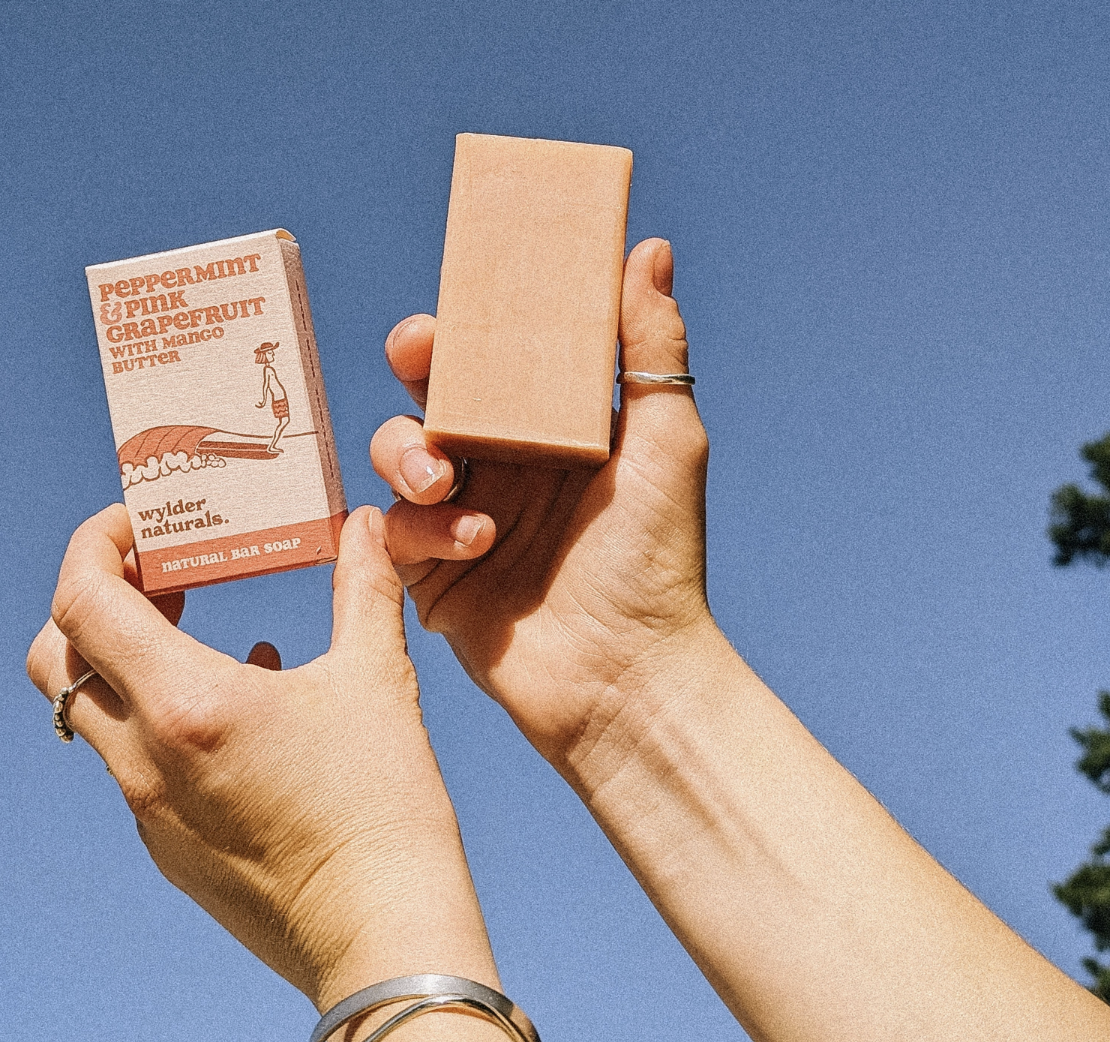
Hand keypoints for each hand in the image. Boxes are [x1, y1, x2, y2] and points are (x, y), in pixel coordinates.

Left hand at [26, 505, 496, 1008]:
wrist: (383, 931)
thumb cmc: (384, 806)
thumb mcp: (377, 681)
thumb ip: (366, 588)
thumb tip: (371, 524)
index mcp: (187, 705)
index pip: (83, 601)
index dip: (94, 545)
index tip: (138, 524)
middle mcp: (144, 760)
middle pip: (56, 657)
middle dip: (94, 600)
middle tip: (165, 576)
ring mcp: (148, 814)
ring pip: (91, 715)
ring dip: (126, 661)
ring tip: (205, 634)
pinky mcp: (169, 850)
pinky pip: (133, 766)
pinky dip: (159, 719)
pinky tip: (241, 711)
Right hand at [370, 238, 717, 777]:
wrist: (627, 675)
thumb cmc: (658, 561)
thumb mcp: (666, 443)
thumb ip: (650, 346)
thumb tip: (650, 247)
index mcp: (554, 428)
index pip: (499, 355)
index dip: (472, 321)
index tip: (461, 297)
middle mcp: (504, 465)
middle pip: (434, 391)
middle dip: (418, 368)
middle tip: (424, 363)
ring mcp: (463, 518)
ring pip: (399, 451)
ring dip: (412, 451)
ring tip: (448, 482)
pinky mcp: (432, 573)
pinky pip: (392, 528)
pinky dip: (421, 527)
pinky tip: (473, 544)